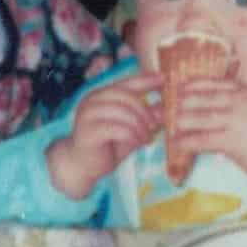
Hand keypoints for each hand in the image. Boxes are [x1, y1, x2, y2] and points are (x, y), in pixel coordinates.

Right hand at [47, 72, 159, 198]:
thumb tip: (164, 109)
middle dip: (144, 111)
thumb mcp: (132, 130)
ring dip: (139, 125)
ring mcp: (88, 114)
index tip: (164, 79)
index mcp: (103, 95)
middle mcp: (93, 100)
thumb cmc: (107, 147)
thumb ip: (145, 118)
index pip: (127, 83)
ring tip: (146, 138)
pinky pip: (116, 128)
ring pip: (122, 111)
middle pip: (126, 96)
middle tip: (154, 125)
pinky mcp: (88, 131)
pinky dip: (132, 135)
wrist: (82, 167)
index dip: (146, 80)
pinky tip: (137, 143)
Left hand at [166, 77, 246, 181]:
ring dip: (180, 122)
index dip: (193, 85)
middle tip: (168, 108)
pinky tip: (177, 144)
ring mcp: (234, 120)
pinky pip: (201, 139)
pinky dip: (186, 142)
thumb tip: (215, 106)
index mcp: (246, 91)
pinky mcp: (230, 140)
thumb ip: (240, 104)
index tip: (179, 87)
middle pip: (200, 97)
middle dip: (181, 103)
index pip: (212, 83)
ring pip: (197, 117)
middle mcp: (238, 101)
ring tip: (170, 127)